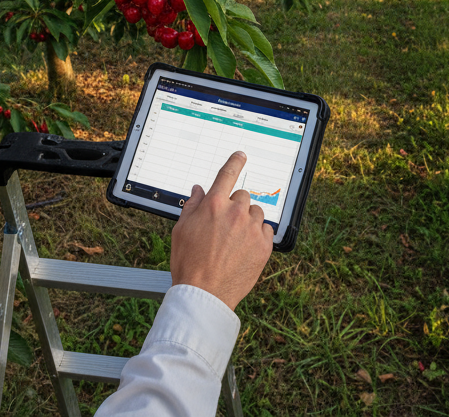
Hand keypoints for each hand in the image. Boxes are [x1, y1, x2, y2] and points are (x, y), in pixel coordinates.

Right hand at [169, 151, 273, 310]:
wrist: (204, 294)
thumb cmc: (189, 262)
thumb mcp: (181, 229)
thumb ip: (192, 205)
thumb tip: (199, 190)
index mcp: (214, 205)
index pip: (228, 174)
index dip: (235, 161)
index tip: (241, 155)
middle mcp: (235, 212)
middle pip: (243, 196)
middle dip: (235, 206)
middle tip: (225, 226)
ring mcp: (251, 229)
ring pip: (256, 213)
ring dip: (248, 220)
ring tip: (235, 240)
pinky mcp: (264, 246)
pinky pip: (267, 229)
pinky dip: (259, 235)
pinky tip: (246, 247)